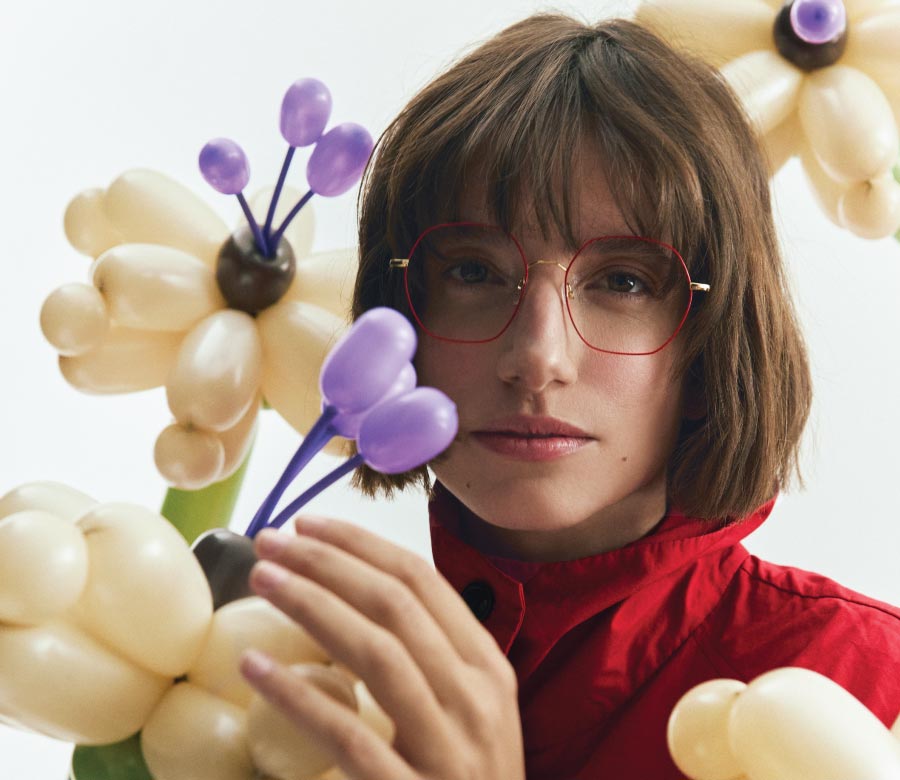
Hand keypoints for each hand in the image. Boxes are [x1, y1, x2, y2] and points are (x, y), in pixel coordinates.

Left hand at [239, 515, 525, 779]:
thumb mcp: (469, 713)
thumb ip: (431, 660)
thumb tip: (357, 600)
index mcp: (489, 668)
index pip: (422, 582)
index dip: (362, 546)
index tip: (309, 526)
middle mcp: (477, 698)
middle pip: (396, 605)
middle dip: (329, 563)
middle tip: (271, 542)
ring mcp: (451, 748)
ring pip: (378, 653)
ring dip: (314, 606)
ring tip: (263, 581)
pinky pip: (349, 735)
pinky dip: (299, 697)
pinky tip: (257, 670)